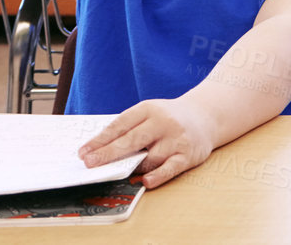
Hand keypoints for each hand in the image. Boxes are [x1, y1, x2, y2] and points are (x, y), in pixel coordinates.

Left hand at [80, 97, 214, 188]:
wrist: (207, 115)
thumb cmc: (169, 118)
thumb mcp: (149, 114)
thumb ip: (129, 129)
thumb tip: (99, 152)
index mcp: (150, 109)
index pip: (121, 125)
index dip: (100, 140)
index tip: (83, 153)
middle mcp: (164, 122)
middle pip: (132, 140)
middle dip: (108, 153)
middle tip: (90, 164)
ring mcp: (177, 138)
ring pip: (149, 158)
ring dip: (132, 167)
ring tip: (118, 172)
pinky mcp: (188, 154)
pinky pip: (170, 168)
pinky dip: (157, 175)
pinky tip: (145, 181)